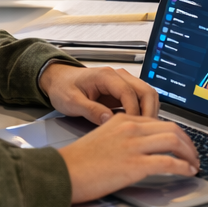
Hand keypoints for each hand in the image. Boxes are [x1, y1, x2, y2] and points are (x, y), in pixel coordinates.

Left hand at [39, 63, 158, 122]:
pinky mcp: (122, 91)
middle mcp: (119, 76)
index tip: (133, 127)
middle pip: (146, 91)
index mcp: (106, 76)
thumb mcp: (71, 101)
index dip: (134, 112)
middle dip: (149, 111)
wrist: (59, 80)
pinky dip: (143, 112)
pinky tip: (139, 125)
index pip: (129, 93)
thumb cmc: (63, 87)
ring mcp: (123, 82)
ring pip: (147, 95)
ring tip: (145, 130)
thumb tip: (109, 120)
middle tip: (147, 131)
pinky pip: (140, 100)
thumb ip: (90, 110)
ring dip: (149, 112)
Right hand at [59, 114, 198, 202]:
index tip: (183, 145)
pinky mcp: (133, 165)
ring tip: (194, 164)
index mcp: (123, 120)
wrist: (62, 172)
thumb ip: (123, 136)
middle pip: (172, 128)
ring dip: (189, 154)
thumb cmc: (78, 161)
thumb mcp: (102, 137)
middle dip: (188, 142)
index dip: (177, 134)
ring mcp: (133, 145)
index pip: (159, 122)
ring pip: (174, 141)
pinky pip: (168, 162)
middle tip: (194, 154)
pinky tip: (187, 172)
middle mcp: (130, 128)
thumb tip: (142, 146)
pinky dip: (182, 166)